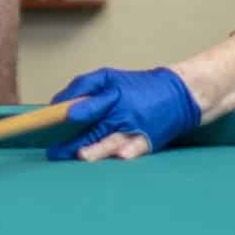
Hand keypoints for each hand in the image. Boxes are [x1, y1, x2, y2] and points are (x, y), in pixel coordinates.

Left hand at [47, 67, 202, 160]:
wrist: (179, 93)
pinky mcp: (148, 142)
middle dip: (74, 143)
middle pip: (95, 129)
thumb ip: (84, 87)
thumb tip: (58, 103)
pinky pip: (137, 148)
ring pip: (113, 141)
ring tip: (82, 156)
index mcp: (112, 95)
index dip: (73, 110)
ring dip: (98, 149)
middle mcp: (122, 113)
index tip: (59, 114)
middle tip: (55, 153)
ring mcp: (135, 129)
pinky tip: (121, 156)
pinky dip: (129, 152)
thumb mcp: (109, 78)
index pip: (89, 103)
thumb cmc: (137, 87)